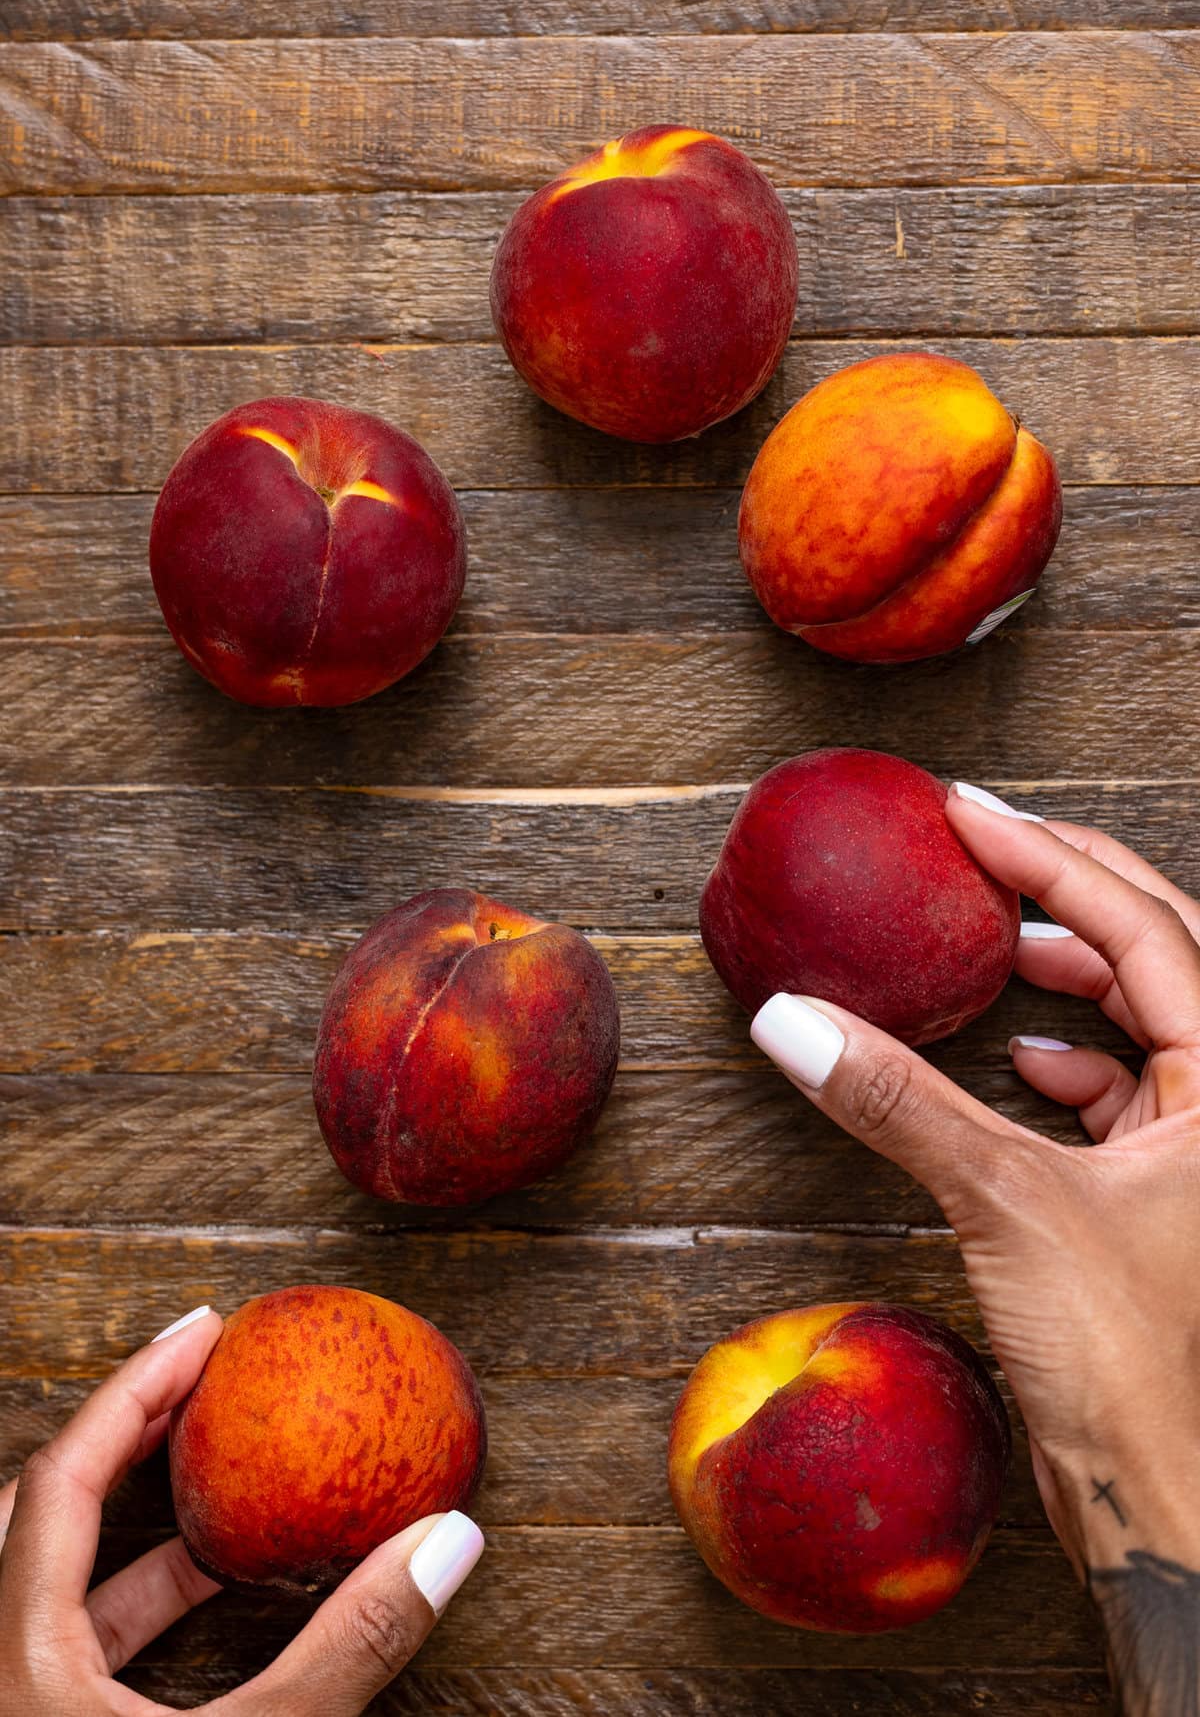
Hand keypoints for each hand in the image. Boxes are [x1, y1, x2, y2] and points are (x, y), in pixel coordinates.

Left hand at [0, 1306, 483, 1713]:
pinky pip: (63, 1653)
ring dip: (135, 1542)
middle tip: (204, 1394)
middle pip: (33, 1516)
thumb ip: (348, 1651)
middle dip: (126, 1444)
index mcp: (11, 1665)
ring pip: (44, 1592)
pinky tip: (205, 1618)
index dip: (134, 1391)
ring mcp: (8, 1714)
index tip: (205, 1332)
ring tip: (225, 1509)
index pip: (61, 1476)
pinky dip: (130, 1616)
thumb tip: (448, 1540)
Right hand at [750, 786, 1199, 1713]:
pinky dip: (1075, 1067)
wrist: (1168, 1504)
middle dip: (1070, 897)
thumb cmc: (1136, 1369)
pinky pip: (1133, 1097)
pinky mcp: (1174, 1203)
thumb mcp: (1006, 1204)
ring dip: (1076, 979)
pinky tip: (1024, 1063)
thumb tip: (793, 1019)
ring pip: (1151, 1024)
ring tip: (1001, 947)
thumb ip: (898, 1101)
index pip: (1144, 927)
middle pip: (1163, 955)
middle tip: (984, 852)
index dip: (1050, 859)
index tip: (969, 815)